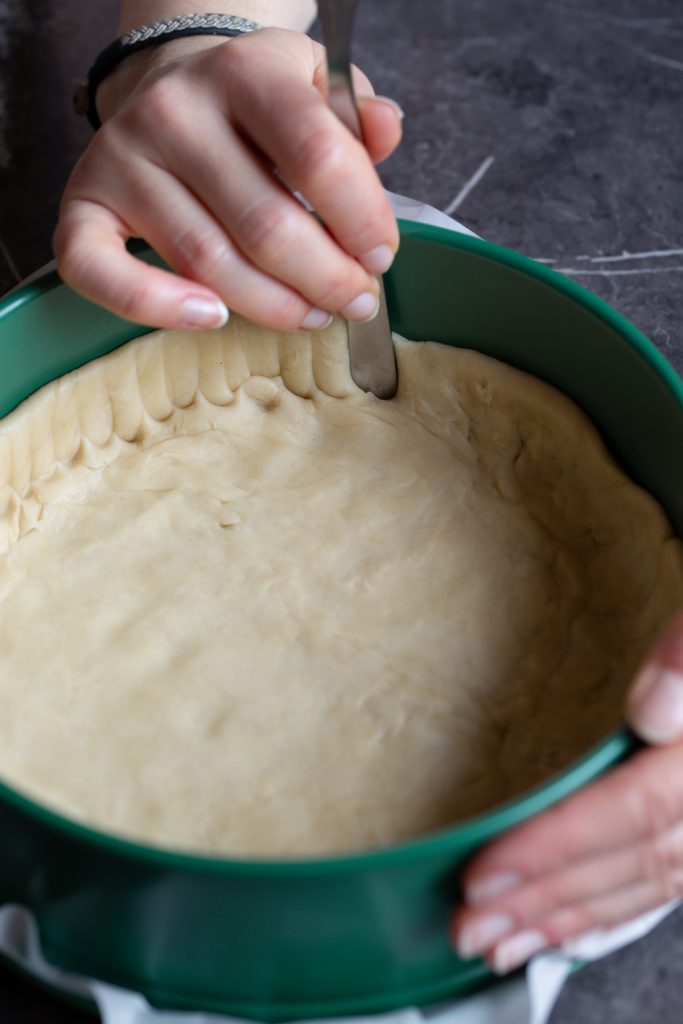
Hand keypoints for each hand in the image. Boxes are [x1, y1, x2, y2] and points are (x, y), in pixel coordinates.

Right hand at [54, 28, 402, 331]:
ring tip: (311, 314)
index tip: (380, 257)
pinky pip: (101, 272)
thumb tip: (387, 130)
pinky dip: (156, 307)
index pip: (319, 157)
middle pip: (267, 225)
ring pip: (209, 263)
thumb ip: (355, 114)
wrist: (173, 91)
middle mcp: (175, 111)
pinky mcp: (85, 204)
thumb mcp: (316, 87)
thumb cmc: (257, 109)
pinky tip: (212, 318)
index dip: (362, 221)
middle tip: (356, 300)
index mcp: (245, 72)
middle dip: (327, 279)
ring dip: (273, 305)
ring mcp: (123, 158)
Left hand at [452, 610, 682, 973]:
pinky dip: (618, 912)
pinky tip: (574, 928)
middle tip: (467, 926)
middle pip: (633, 864)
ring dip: (571, 918)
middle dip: (545, 901)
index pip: (635, 813)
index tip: (485, 872)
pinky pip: (672, 885)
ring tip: (502, 943)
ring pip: (649, 886)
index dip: (558, 846)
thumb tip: (650, 713)